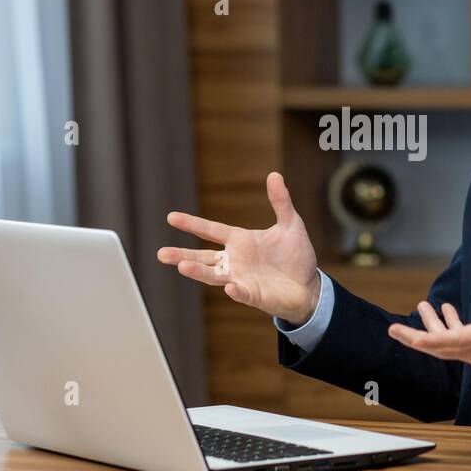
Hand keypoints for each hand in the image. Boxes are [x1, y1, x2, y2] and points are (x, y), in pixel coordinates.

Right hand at [158, 171, 321, 324]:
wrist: (309, 285)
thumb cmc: (296, 256)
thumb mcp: (290, 224)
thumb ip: (280, 201)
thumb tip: (275, 175)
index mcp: (240, 241)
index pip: (211, 230)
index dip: (192, 224)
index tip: (171, 217)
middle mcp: (235, 261)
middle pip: (203, 257)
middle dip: (182, 256)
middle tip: (161, 254)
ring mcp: (242, 279)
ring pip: (214, 276)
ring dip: (199, 272)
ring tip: (182, 267)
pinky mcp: (254, 295)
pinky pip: (242, 293)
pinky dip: (236, 291)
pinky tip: (230, 287)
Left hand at [387, 251, 470, 386]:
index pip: (449, 342)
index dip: (421, 338)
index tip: (400, 332)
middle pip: (442, 348)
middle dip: (417, 336)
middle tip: (394, 328)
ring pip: (453, 347)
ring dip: (437, 329)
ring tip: (426, 307)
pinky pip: (464, 349)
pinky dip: (453, 333)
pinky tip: (450, 315)